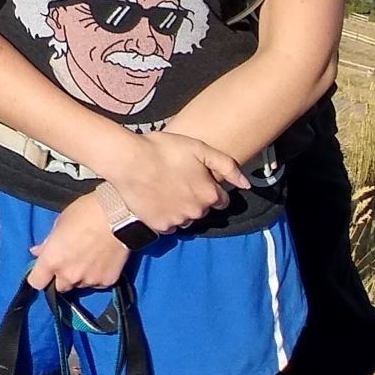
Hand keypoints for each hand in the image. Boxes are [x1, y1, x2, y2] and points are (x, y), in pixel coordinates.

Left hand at [26, 190, 130, 293]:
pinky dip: (97, 275)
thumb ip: (47, 244)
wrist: (118, 217)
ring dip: (80, 276)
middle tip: (70, 261)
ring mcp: (89, 281)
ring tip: (89, 257)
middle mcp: (69, 275)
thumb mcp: (59, 224)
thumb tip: (37, 252)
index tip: (43, 271)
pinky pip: (97, 283)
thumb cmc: (84, 214)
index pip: (36, 282)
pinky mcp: (107, 282)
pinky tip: (102, 260)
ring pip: (80, 285)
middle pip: (60, 287)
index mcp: (52, 260)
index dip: (39, 277)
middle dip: (62, 277)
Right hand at [107, 131, 246, 231]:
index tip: (196, 178)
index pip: (220, 199)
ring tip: (164, 188)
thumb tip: (246, 184)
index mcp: (209, 194)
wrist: (128, 160)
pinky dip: (164, 214)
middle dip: (194, 198)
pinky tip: (155, 198)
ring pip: (185, 218)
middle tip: (177, 180)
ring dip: (180, 207)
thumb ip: (227, 165)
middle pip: (202, 209)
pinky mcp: (159, 226)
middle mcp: (197, 212)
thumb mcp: (199, 148)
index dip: (209, 187)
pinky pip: (168, 224)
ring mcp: (177, 221)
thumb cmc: (163, 150)